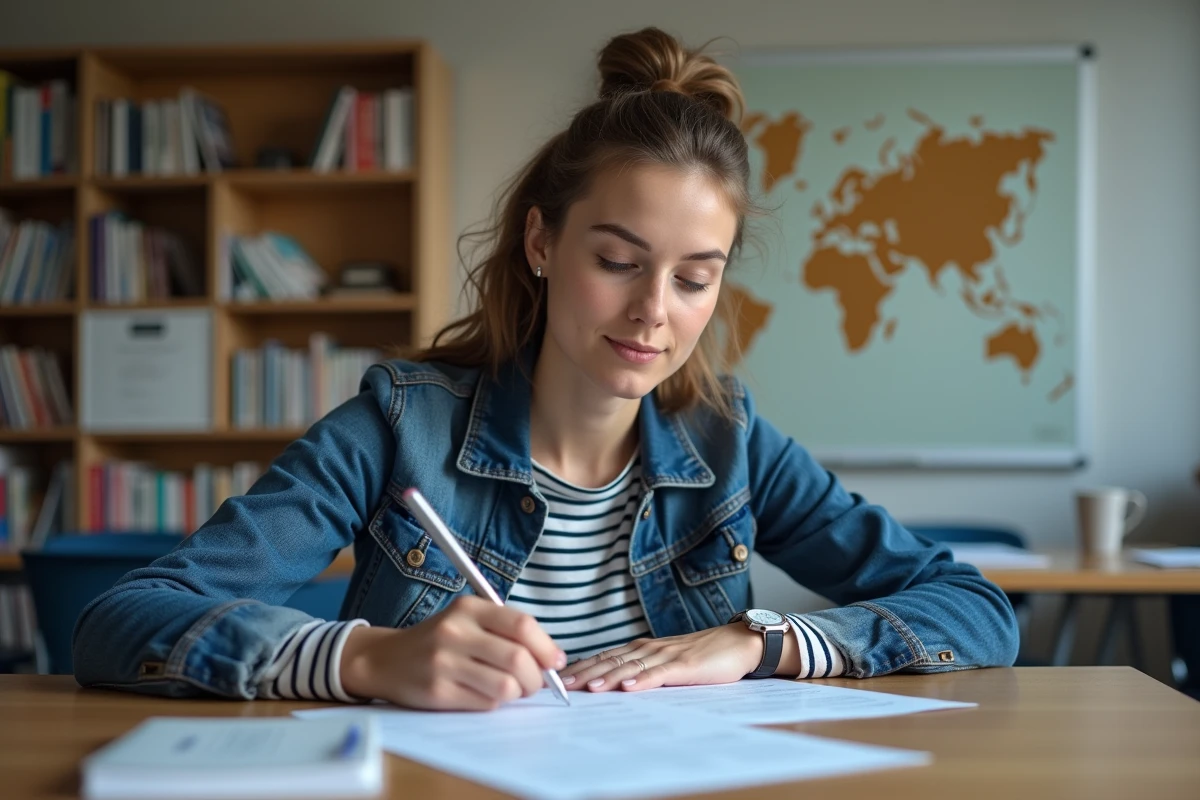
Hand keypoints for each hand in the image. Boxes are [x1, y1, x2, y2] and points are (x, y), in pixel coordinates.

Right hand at [338, 595, 566, 710]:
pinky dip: (495, 702)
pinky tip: (483, 693)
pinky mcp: (438, 692)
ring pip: (506, 686)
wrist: (384, 659)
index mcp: (469, 608)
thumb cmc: (439, 641)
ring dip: (517, 693)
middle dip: (536, 677)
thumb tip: (552, 660)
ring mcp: (444, 663)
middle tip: (534, 683)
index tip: (556, 662)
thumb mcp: (467, 620)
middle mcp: (456, 632)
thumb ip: (505, 631)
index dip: (547, 647)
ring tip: (510, 689)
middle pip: (518, 659)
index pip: (522, 625)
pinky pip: (485, 703)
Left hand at [559, 623, 762, 692]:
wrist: (738, 643)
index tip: (557, 679)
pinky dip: (643, 680)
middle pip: (610, 661)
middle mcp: (649, 649)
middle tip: (560, 685)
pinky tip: (628, 687)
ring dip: (608, 677)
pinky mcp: (685, 665)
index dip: (580, 667)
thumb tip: (614, 684)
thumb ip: (642, 669)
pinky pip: (660, 673)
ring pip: (631, 667)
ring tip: (588, 688)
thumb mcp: (666, 662)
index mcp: (642, 648)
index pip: (604, 657)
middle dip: (584, 674)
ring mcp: (667, 656)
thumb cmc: (702, 655)